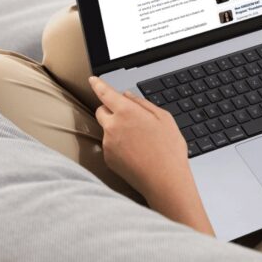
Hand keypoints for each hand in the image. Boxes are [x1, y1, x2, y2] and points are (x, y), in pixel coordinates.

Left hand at [90, 76, 213, 234]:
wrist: (164, 181)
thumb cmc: (168, 149)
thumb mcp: (164, 118)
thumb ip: (143, 103)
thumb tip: (127, 96)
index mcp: (126, 112)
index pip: (105, 93)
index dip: (98, 85)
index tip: (93, 80)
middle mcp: (112, 126)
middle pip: (101, 110)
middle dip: (110, 110)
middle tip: (128, 117)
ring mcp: (108, 144)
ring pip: (106, 129)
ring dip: (116, 129)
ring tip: (139, 141)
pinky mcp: (107, 159)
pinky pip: (109, 146)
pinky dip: (118, 145)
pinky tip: (135, 153)